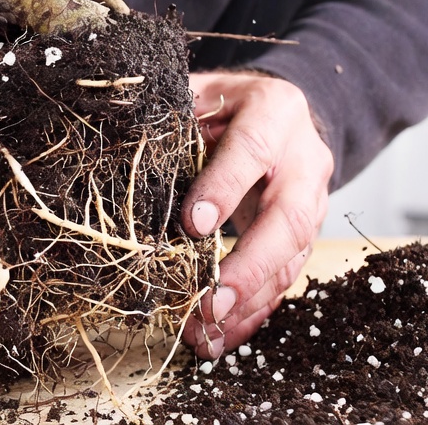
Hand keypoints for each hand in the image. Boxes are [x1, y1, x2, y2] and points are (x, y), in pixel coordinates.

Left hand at [180, 71, 332, 358]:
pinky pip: (285, 278)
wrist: (285, 110)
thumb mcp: (200, 92)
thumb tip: (114, 143)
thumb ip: (172, 116)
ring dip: (249, 302)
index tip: (192, 227)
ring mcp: (312, 200)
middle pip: (287, 219)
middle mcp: (304, 159)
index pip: (252, 150)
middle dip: (249, 267)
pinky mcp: (306, 234)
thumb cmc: (226, 103)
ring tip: (207, 332)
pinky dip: (255, 311)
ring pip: (291, 258)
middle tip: (209, 304)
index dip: (224, 188)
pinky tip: (224, 335)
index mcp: (274, 111)